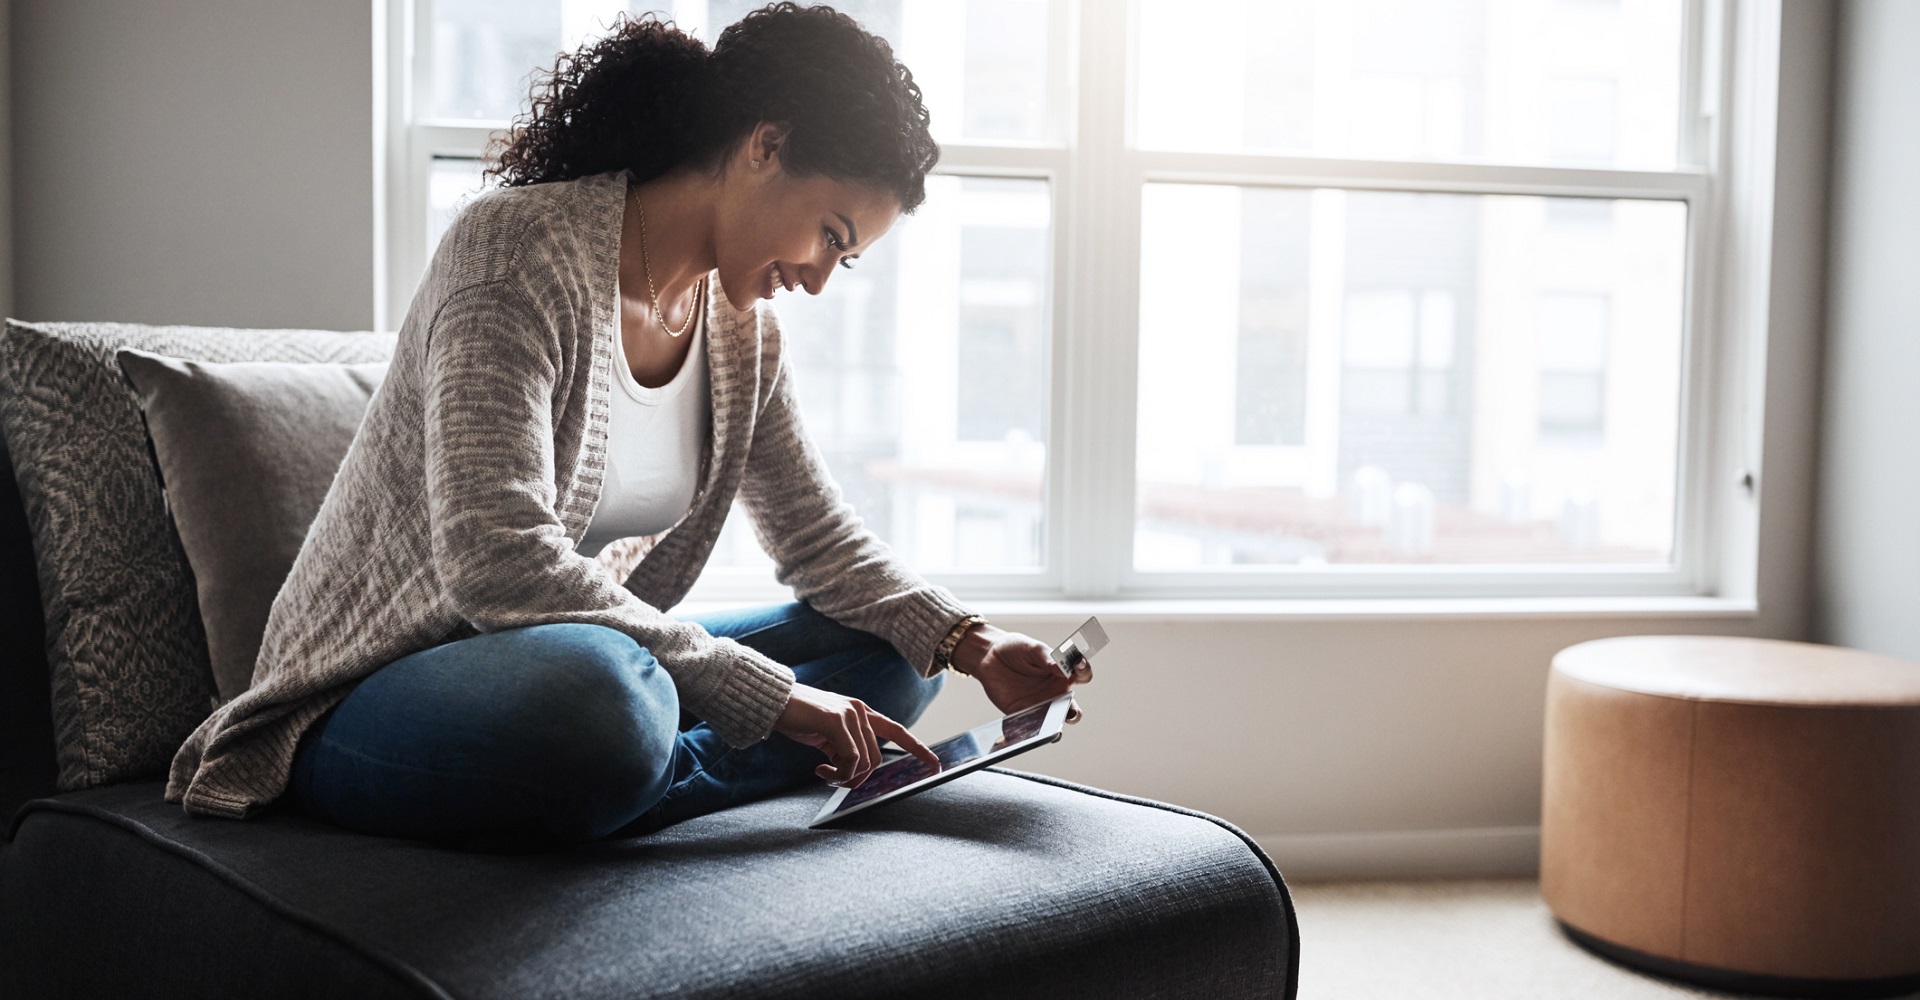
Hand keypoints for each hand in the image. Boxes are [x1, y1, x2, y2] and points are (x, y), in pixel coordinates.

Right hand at [772, 683, 939, 787]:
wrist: (774, 701)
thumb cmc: (799, 718)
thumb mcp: (827, 734)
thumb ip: (845, 746)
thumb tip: (853, 772)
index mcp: (861, 712)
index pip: (896, 730)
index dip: (916, 747)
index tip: (934, 763)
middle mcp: (860, 710)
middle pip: (876, 759)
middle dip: (857, 778)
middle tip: (833, 780)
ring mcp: (851, 714)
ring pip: (864, 763)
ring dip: (844, 778)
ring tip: (824, 773)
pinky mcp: (837, 721)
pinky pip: (850, 760)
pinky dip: (837, 774)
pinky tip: (819, 769)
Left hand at [951, 623, 1092, 722]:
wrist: (989, 657)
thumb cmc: (1016, 648)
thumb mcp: (1032, 648)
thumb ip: (1047, 657)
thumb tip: (1062, 668)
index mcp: (1063, 673)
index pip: (1082, 675)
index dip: (1084, 671)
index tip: (1077, 665)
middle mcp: (1056, 692)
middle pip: (1073, 708)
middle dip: (1075, 713)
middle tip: (1072, 712)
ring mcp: (1040, 705)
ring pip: (1055, 722)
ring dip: (1056, 727)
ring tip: (1053, 727)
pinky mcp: (1023, 714)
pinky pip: (1032, 727)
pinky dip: (1033, 732)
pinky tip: (1030, 731)